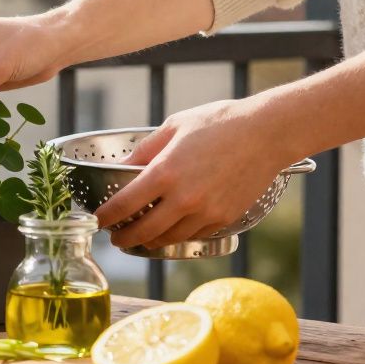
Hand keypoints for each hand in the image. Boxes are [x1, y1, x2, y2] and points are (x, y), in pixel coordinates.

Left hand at [95, 98, 295, 249]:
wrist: (267, 134)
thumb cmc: (219, 122)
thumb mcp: (174, 126)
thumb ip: (145, 150)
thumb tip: (123, 167)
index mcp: (165, 172)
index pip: (123, 205)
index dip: (105, 217)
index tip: (97, 221)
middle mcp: (183, 198)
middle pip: (142, 232)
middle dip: (124, 238)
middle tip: (116, 238)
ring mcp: (205, 212)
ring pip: (167, 238)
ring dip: (149, 241)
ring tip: (140, 238)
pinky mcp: (224, 219)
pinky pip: (193, 234)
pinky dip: (177, 235)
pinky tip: (171, 229)